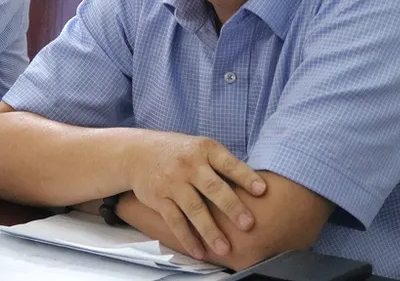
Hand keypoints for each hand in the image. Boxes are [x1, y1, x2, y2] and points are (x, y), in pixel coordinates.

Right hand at [127, 131, 265, 259]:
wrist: (137, 153)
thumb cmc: (179, 152)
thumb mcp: (200, 147)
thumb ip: (221, 164)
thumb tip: (254, 185)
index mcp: (205, 149)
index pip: (228, 164)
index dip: (245, 176)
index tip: (262, 191)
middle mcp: (189, 165)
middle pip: (213, 188)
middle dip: (231, 207)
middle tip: (248, 224)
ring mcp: (173, 182)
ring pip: (194, 209)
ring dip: (210, 230)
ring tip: (225, 248)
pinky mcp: (159, 198)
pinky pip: (175, 221)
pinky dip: (187, 237)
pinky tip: (199, 251)